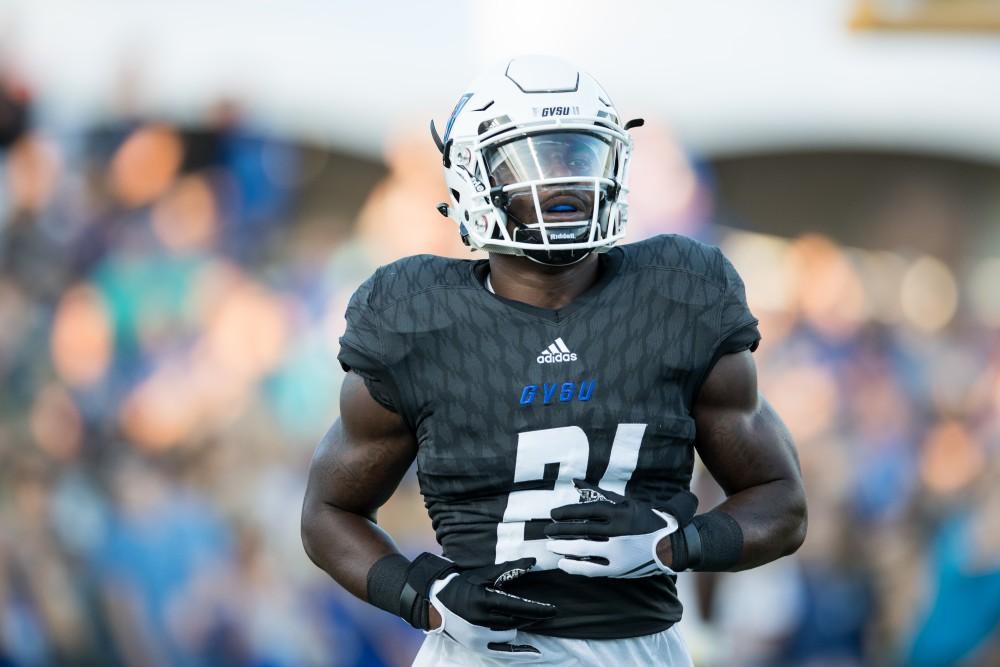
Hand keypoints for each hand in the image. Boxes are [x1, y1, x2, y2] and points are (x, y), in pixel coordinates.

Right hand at [428, 558, 555, 659]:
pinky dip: (519, 650)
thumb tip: (531, 562)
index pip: (518, 607)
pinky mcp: (476, 647)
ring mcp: (478, 637)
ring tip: (514, 616)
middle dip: (529, 616)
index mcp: (483, 601)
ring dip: (516, 625)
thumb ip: (509, 570)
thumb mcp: (484, 574)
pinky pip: (504, 652)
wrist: (435, 602)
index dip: (538, 609)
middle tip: (540, 611)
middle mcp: (481, 622)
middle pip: (516, 621)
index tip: (554, 610)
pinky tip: (535, 651)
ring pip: (510, 634)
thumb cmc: (461, 584)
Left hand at [545, 479, 695, 577]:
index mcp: (620, 513)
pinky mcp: (619, 569)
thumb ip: (599, 493)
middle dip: (560, 532)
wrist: (671, 545)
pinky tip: (564, 563)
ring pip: (584, 551)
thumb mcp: (624, 502)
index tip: (552, 514)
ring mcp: (618, 553)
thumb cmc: (644, 519)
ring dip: (564, 549)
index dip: (567, 512)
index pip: (586, 511)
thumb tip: (575, 482)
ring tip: (551, 547)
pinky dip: (576, 566)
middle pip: (581, 531)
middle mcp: (618, 533)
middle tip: (546, 531)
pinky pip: (592, 569)